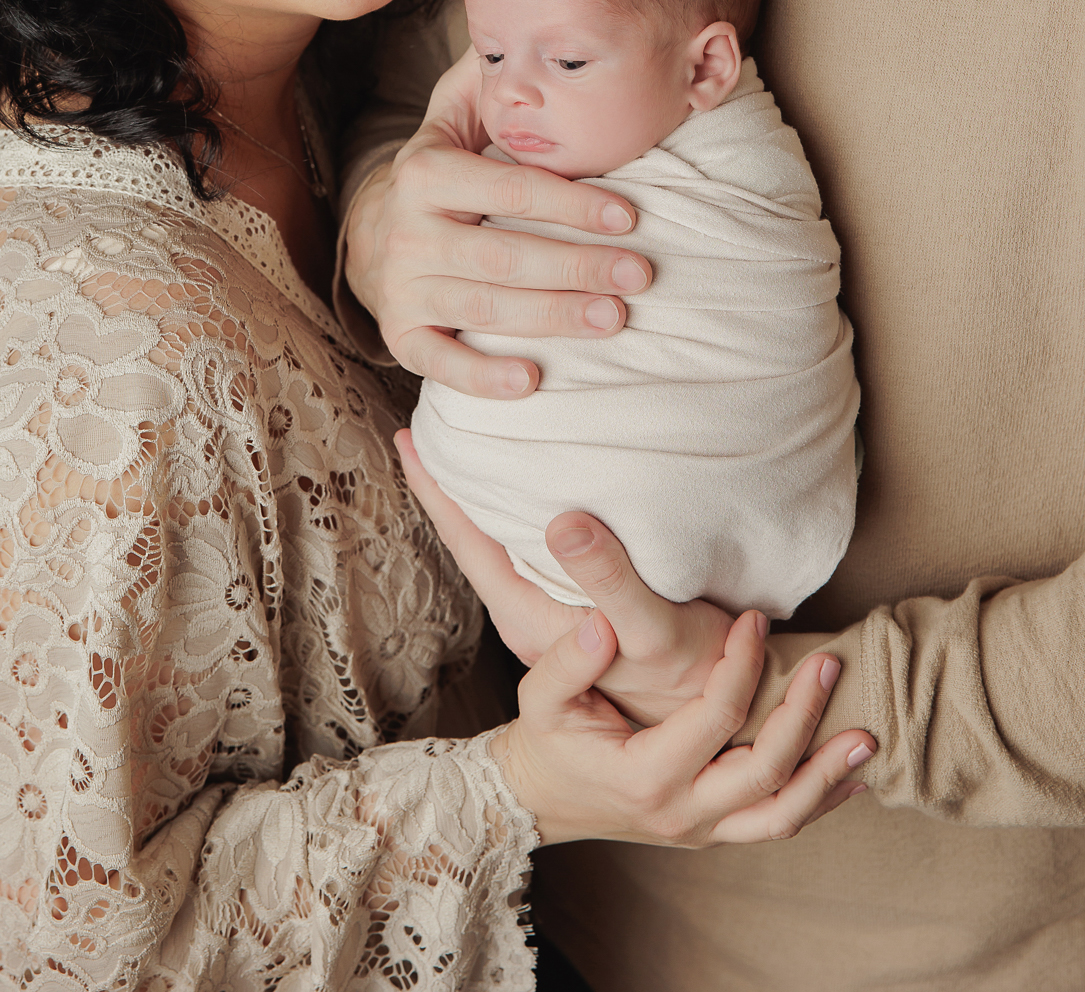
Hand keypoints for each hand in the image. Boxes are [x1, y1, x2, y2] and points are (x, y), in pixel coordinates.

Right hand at [345, 48, 651, 399]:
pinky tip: (533, 379)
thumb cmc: (440, 176)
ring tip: (616, 317)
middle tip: (641, 274)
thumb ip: (485, 84)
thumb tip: (521, 34)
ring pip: (487, 308)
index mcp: (424, 172)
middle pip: (506, 255)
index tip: (631, 216)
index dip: (572, 204)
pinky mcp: (401, 335)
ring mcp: (402, 288)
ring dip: (556, 316)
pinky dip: (484, 377)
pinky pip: (440, 363)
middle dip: (579, 265)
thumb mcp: (450, 120)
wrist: (373, 235)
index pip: (509, 189)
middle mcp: (408, 232)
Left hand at [397, 431, 729, 724]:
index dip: (436, 492)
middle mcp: (532, 618)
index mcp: (532, 621)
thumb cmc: (695, 678)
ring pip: (503, 545)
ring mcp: (554, 615)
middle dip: (451, 486)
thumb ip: (608, 580)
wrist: (734, 717)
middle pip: (475, 541)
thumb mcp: (652, 632)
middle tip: (432, 426)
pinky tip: (532, 488)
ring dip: (485, 497)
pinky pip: (533, 550)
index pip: (468, 546)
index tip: (407, 438)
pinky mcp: (580, 608)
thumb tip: (560, 523)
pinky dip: (521, 512)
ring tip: (472, 446)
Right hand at [495, 608, 874, 847]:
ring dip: (827, 775)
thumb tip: (604, 625)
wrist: (541, 796)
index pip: (714, 720)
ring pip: (781, 814)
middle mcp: (680, 812)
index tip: (755, 621)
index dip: (741, 666)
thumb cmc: (546, 739)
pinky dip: (818, 800)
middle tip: (829, 664)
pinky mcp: (711, 830)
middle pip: (764, 773)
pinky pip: (775, 823)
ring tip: (865, 736)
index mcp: (644, 775)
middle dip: (803, 716)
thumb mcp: (540, 696)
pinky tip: (851, 776)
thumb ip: (569, 660)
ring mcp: (700, 829)